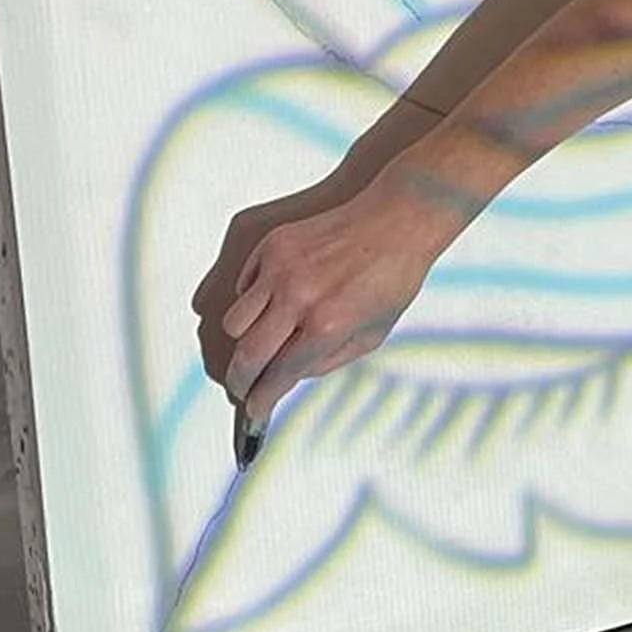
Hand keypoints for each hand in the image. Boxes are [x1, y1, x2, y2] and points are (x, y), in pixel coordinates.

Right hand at [198, 184, 450, 425]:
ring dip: (242, 342)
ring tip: (258, 346)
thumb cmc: (393, 279)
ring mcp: (280, 270)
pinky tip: (271, 306)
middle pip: (245, 355)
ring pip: (233, 323)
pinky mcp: (272, 247)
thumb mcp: (373, 334)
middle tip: (241, 389)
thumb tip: (288, 376)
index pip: (279, 374)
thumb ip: (328, 360)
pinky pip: (243, 287)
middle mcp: (298, 298)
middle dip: (239, 381)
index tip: (254, 410)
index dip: (262, 399)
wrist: (397, 220)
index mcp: (327, 325)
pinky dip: (249, 303)